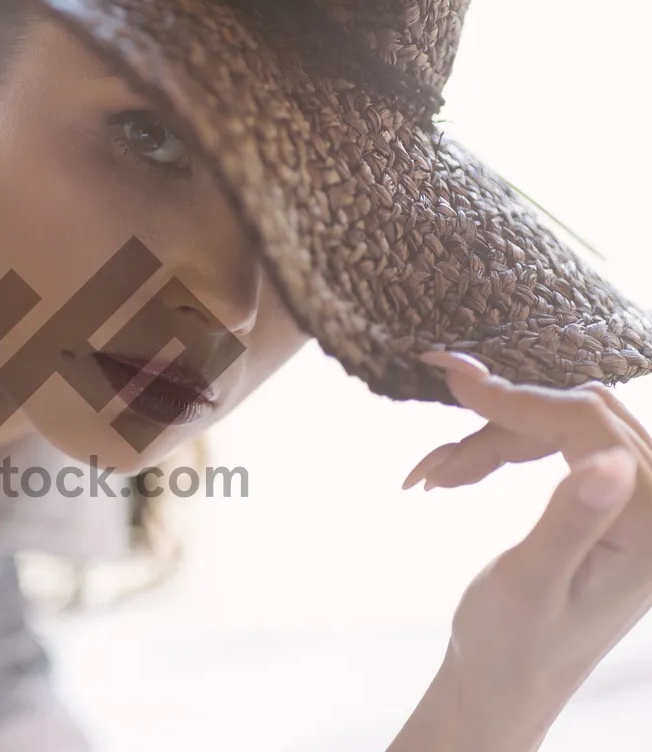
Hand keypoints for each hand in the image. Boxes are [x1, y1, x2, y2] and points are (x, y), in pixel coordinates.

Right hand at [396, 351, 651, 748]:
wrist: (504, 684)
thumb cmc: (512, 648)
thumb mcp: (531, 587)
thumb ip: (571, 522)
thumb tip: (608, 461)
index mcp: (650, 529)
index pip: (588, 424)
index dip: (518, 397)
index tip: (453, 379)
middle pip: (576, 417)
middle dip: (499, 421)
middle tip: (437, 437)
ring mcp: (637, 506)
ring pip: (561, 427)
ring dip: (493, 441)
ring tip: (435, 477)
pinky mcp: (611, 506)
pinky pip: (557, 446)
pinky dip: (501, 451)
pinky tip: (455, 474)